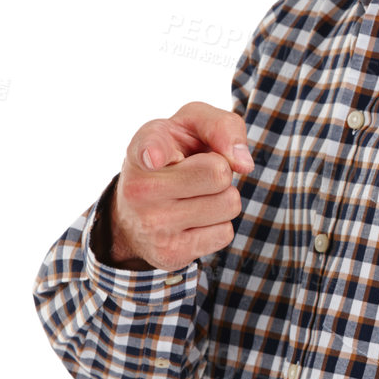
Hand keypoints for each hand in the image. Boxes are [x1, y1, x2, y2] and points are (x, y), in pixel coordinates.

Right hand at [107, 102, 254, 268]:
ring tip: (195, 196)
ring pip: (228, 204)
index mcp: (144, 148)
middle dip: (221, 171)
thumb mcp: (191, 126)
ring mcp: (153, 224)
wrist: (135, 212)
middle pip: (219, 173)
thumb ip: (221, 126)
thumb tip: (243, 164)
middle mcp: (140, 187)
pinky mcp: (170, 253)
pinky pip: (224, 234)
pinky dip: (217, 225)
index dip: (155, 150)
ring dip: (222, 199)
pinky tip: (192, 220)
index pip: (151, 147)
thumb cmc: (174, 155)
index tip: (154, 157)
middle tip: (198, 174)